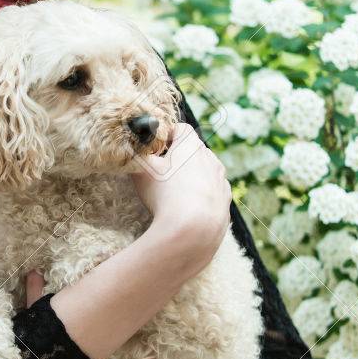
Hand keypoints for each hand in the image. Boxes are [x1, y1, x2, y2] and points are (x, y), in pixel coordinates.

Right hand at [130, 121, 230, 266]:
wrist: (193, 229)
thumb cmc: (165, 195)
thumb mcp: (141, 170)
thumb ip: (136, 153)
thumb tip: (131, 145)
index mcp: (191, 145)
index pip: (180, 129)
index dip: (165, 136)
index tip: (155, 150)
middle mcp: (210, 157)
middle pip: (192, 150)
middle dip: (177, 157)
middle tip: (161, 173)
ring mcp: (220, 178)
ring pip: (204, 170)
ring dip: (191, 175)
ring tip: (175, 193)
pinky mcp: (225, 198)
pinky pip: (212, 189)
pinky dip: (202, 193)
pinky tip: (189, 206)